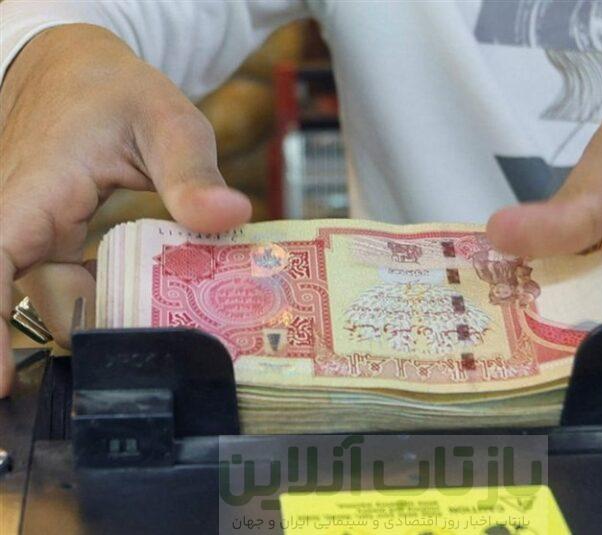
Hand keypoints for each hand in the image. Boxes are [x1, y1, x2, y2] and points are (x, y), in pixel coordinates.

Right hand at [0, 25, 251, 395]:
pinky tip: (160, 301)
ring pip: (67, 301)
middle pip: (50, 305)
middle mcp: (23, 225)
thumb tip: (231, 214)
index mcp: (33, 196)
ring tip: (181, 330)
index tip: (0, 384)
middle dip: (102, 335)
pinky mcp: (55, 243)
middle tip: (173, 352)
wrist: (75, 69)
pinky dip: (113, 298)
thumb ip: (192, 171)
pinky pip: (77, 286)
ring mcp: (37, 238)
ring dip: (115, 318)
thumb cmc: (114, 90)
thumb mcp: (166, 121)